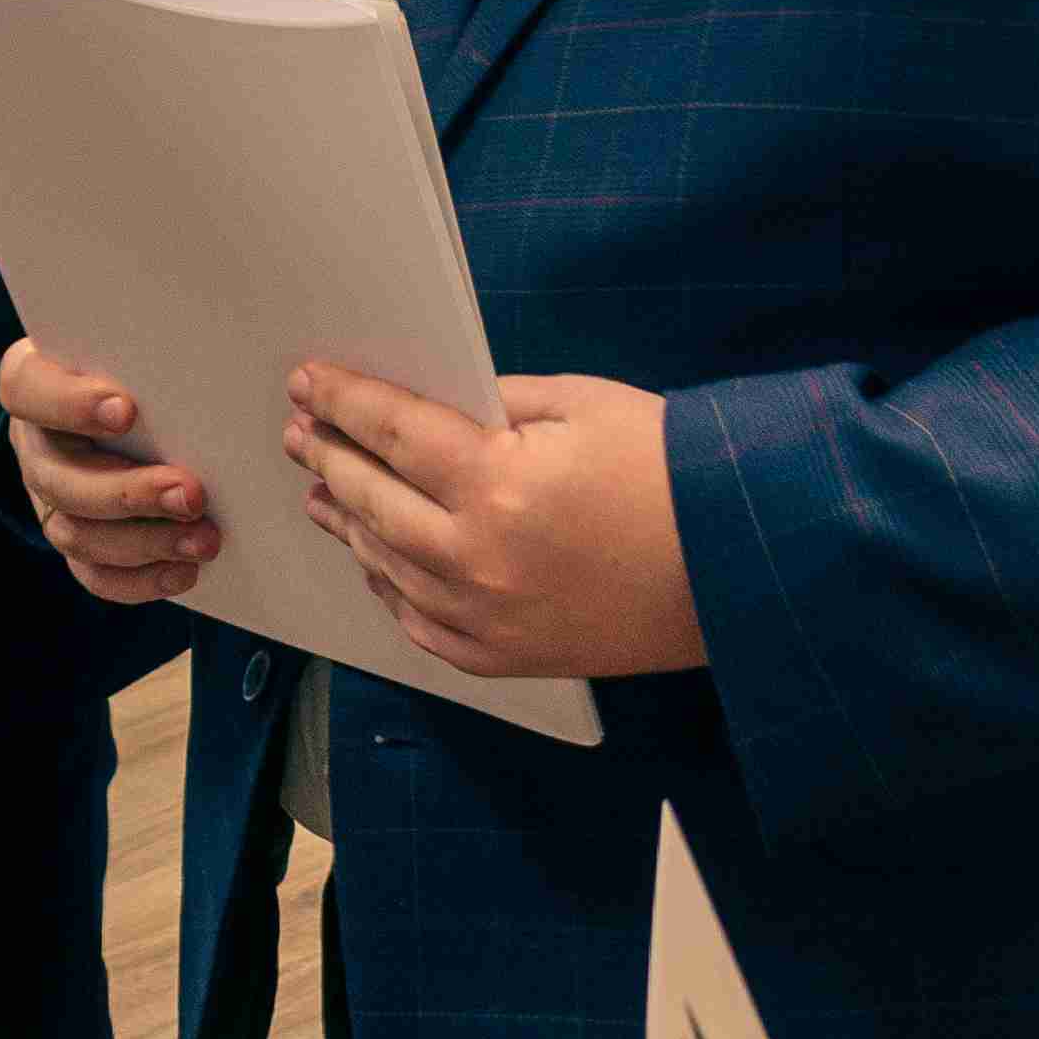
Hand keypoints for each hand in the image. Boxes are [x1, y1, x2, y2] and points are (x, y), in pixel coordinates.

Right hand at [0, 337, 219, 605]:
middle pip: (58, 478)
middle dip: (129, 492)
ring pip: (76, 534)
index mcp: (33, 380)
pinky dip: (140, 579)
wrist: (137, 394)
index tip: (126, 410)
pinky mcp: (75, 538)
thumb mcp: (136, 334)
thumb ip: (152, 333)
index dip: (70, 404)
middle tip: (191, 493)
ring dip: (144, 542)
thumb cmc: (138, 355)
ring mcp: (48, 497)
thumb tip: (212, 335)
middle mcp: (33, 442)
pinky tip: (186, 571)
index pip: (27, 389)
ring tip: (204, 539)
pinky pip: (94, 574)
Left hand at [284, 362, 703, 677]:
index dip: (343, 402)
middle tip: (302, 431)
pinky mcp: (506, 656)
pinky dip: (390, 586)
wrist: (737, 566)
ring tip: (323, 492)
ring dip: (348, 522)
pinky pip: (420, 624)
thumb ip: (496, 402)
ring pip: (386, 564)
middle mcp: (476, 558)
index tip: (308, 382)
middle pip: (373, 500)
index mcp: (496, 484)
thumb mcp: (582, 404)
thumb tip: (436, 404)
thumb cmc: (669, 472)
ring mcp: (486, 617)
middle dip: (330, 457)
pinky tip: (376, 559)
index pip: (391, 432)